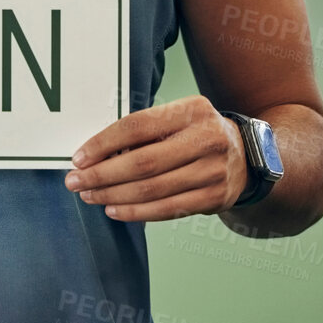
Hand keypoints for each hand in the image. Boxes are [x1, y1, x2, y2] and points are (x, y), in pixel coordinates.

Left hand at [65, 95, 247, 221]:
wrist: (247, 156)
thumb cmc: (195, 133)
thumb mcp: (178, 117)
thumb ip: (145, 130)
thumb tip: (94, 153)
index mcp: (191, 110)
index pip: (138, 126)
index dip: (103, 143)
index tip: (78, 158)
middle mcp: (206, 138)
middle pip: (143, 162)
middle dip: (102, 175)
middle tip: (75, 182)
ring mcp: (213, 171)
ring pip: (153, 189)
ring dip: (114, 195)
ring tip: (90, 196)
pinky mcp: (214, 197)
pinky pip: (167, 209)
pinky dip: (136, 212)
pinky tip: (114, 209)